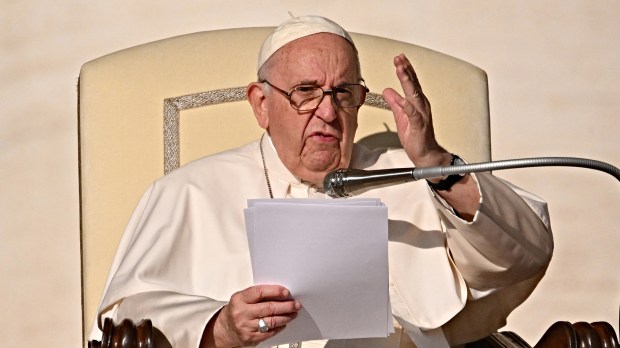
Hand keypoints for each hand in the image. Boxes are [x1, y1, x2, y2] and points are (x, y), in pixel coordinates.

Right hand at [203, 285, 300, 347]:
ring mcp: (246, 326)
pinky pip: (269, 332)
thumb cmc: (236, 311)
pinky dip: (279, 327)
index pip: (260, 292)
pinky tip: (283, 323)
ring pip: (271, 321)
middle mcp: (242, 313)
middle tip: (295, 304)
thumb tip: (279, 293)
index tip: (286, 292)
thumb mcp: (242, 298)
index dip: (275, 291)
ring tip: (293, 313)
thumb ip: (258, 295)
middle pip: (269, 308)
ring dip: (285, 317)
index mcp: (239, 299)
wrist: (224, 329)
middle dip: (285, 306)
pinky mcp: (251, 338)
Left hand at [382, 53, 451, 167]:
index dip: (405, 70)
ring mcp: (421, 115)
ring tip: (400, 70)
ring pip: (414, 95)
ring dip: (407, 82)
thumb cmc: (415, 136)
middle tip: (399, 58)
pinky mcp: (419, 126)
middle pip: (413, 85)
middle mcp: (421, 106)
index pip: (411, 83)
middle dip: (406, 70)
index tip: (399, 58)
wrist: (425, 154)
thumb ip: (394, 103)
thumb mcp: (400, 116)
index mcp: (416, 103)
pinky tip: (401, 99)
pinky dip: (406, 105)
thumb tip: (387, 90)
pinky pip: (413, 114)